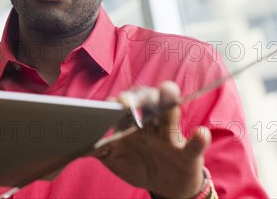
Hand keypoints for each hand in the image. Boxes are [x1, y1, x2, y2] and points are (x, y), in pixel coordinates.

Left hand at [93, 81, 209, 198]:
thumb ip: (99, 149)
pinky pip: (194, 145)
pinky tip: (200, 133)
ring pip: (170, 117)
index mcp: (133, 124)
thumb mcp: (116, 159)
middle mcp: (152, 125)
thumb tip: (76, 145)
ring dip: (169, 103)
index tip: (109, 103)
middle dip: (138, 99)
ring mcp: (171, 138)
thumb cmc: (139, 165)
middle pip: (148, 104)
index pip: (126, 106)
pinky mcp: (189, 154)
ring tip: (168, 90)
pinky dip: (198, 139)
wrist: (166, 186)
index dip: (117, 103)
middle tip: (126, 100)